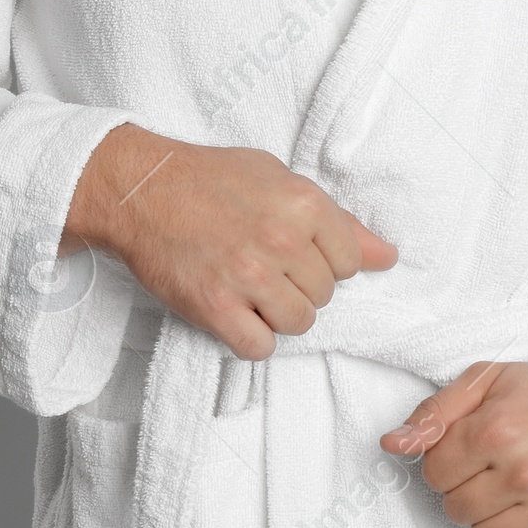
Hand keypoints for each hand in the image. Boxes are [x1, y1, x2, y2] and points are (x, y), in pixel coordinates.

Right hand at [62, 123, 397, 361]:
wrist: (141, 190)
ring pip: (299, 323)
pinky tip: (234, 312)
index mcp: (305, 204)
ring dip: (277, 313)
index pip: (349, 261)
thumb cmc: (210, 179)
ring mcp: (249, 276)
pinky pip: (259, 348)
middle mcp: (282, 241)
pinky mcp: (215, 308)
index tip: (294, 250)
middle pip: (324, 295)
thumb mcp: (280, 179)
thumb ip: (337, 221)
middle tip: (262, 264)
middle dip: (298, 285)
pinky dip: (249, 337)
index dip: (323, 260)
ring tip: (249, 287)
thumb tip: (386, 257)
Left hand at [380, 360, 527, 527]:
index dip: (447, 460)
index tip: (472, 449)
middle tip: (495, 468)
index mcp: (496, 430)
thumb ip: (435, 412)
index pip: (433, 473)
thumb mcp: (489, 380)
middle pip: (455, 510)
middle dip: (467, 489)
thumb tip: (392, 444)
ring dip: (492, 518)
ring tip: (515, 489)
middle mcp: (524, 473)